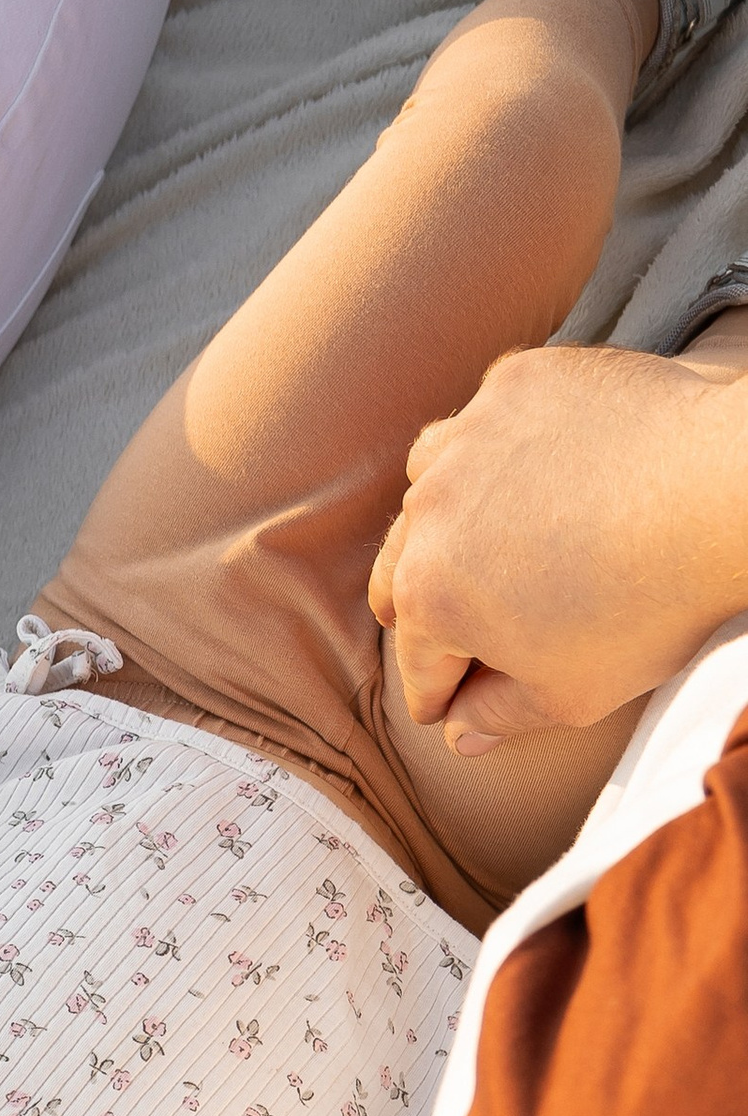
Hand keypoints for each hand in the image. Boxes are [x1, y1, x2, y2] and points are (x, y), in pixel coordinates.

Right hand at [369, 336, 747, 753]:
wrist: (723, 489)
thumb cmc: (649, 604)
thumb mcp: (572, 694)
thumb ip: (501, 717)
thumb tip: (461, 732)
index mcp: (429, 596)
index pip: (418, 664)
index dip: (438, 695)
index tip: (451, 704)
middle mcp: (427, 511)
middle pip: (401, 572)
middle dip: (421, 608)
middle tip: (446, 627)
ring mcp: (469, 437)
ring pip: (426, 486)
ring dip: (440, 520)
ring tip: (471, 536)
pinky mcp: (516, 383)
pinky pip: (485, 424)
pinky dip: (497, 452)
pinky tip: (531, 470)